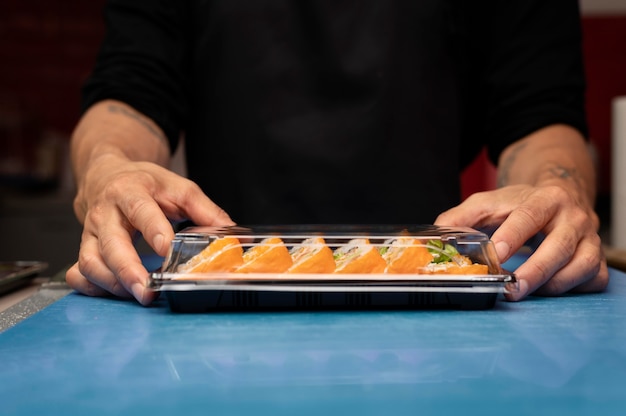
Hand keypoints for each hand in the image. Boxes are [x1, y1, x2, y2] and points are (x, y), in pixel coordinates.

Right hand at [66, 154, 233, 304]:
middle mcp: (106, 213)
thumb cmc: (146, 183)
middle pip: (111, 244)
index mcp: (132, 192)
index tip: (167, 250)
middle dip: (128, 271)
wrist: (106, 175)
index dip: (153, 231)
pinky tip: (112, 293)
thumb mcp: (178, 187)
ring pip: (91, 262)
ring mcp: (91, 232)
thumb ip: (206, 210)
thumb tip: (232, 233)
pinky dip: (91, 287)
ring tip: (138, 295)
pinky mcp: (84, 247)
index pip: (142, 211)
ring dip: (113, 284)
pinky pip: (78, 272)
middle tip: (147, 291)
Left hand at [435, 184, 607, 300]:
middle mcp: (573, 218)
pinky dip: (574, 289)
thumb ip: (461, 217)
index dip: (513, 236)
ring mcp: (589, 239)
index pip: (529, 216)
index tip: (496, 254)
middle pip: (559, 246)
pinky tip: (550, 289)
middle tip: (511, 289)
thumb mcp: (489, 203)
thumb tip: (436, 235)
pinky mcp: (596, 259)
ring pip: (581, 266)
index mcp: (545, 199)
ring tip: (525, 290)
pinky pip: (593, 280)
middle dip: (535, 271)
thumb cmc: (520, 204)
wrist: (561, 196)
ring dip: (552, 284)